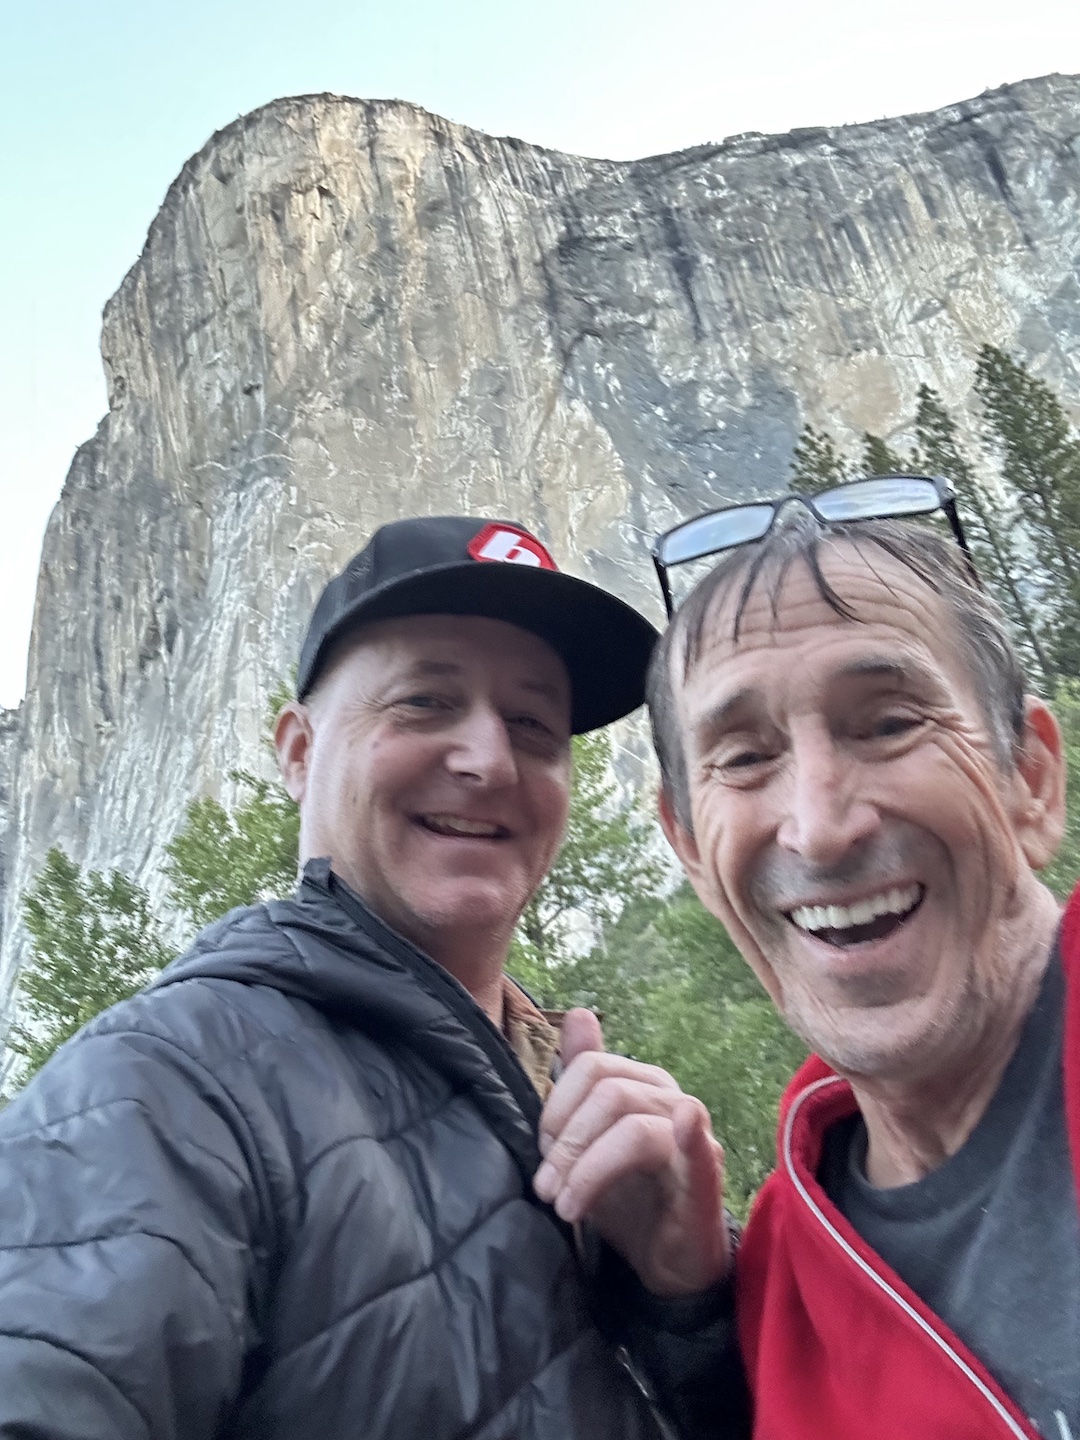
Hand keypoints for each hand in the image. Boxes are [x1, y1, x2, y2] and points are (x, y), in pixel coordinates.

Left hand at [533, 1009, 731, 1297]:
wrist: (666, 1262)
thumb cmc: (628, 1197)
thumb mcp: (590, 1138)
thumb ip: (580, 1080)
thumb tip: (579, 1013)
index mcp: (641, 1084)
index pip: (590, 1066)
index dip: (556, 1107)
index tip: (542, 1152)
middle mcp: (669, 1098)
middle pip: (608, 1091)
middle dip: (567, 1143)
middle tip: (547, 1189)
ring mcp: (692, 1136)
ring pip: (632, 1125)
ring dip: (588, 1170)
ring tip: (565, 1207)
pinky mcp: (706, 1177)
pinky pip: (697, 1144)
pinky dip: (689, 1130)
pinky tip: (683, 1123)